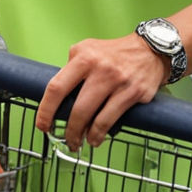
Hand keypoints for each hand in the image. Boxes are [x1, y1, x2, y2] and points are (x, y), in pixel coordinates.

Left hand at [35, 33, 168, 151]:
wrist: (149, 49)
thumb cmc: (113, 53)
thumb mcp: (87, 49)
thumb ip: (71, 67)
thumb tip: (57, 96)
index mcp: (83, 56)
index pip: (57, 86)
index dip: (46, 110)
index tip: (42, 125)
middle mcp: (100, 68)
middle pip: (76, 108)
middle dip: (68, 130)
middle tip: (65, 139)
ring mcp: (118, 81)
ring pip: (94, 118)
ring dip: (83, 136)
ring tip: (79, 142)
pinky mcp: (133, 92)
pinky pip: (110, 120)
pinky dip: (99, 134)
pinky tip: (95, 139)